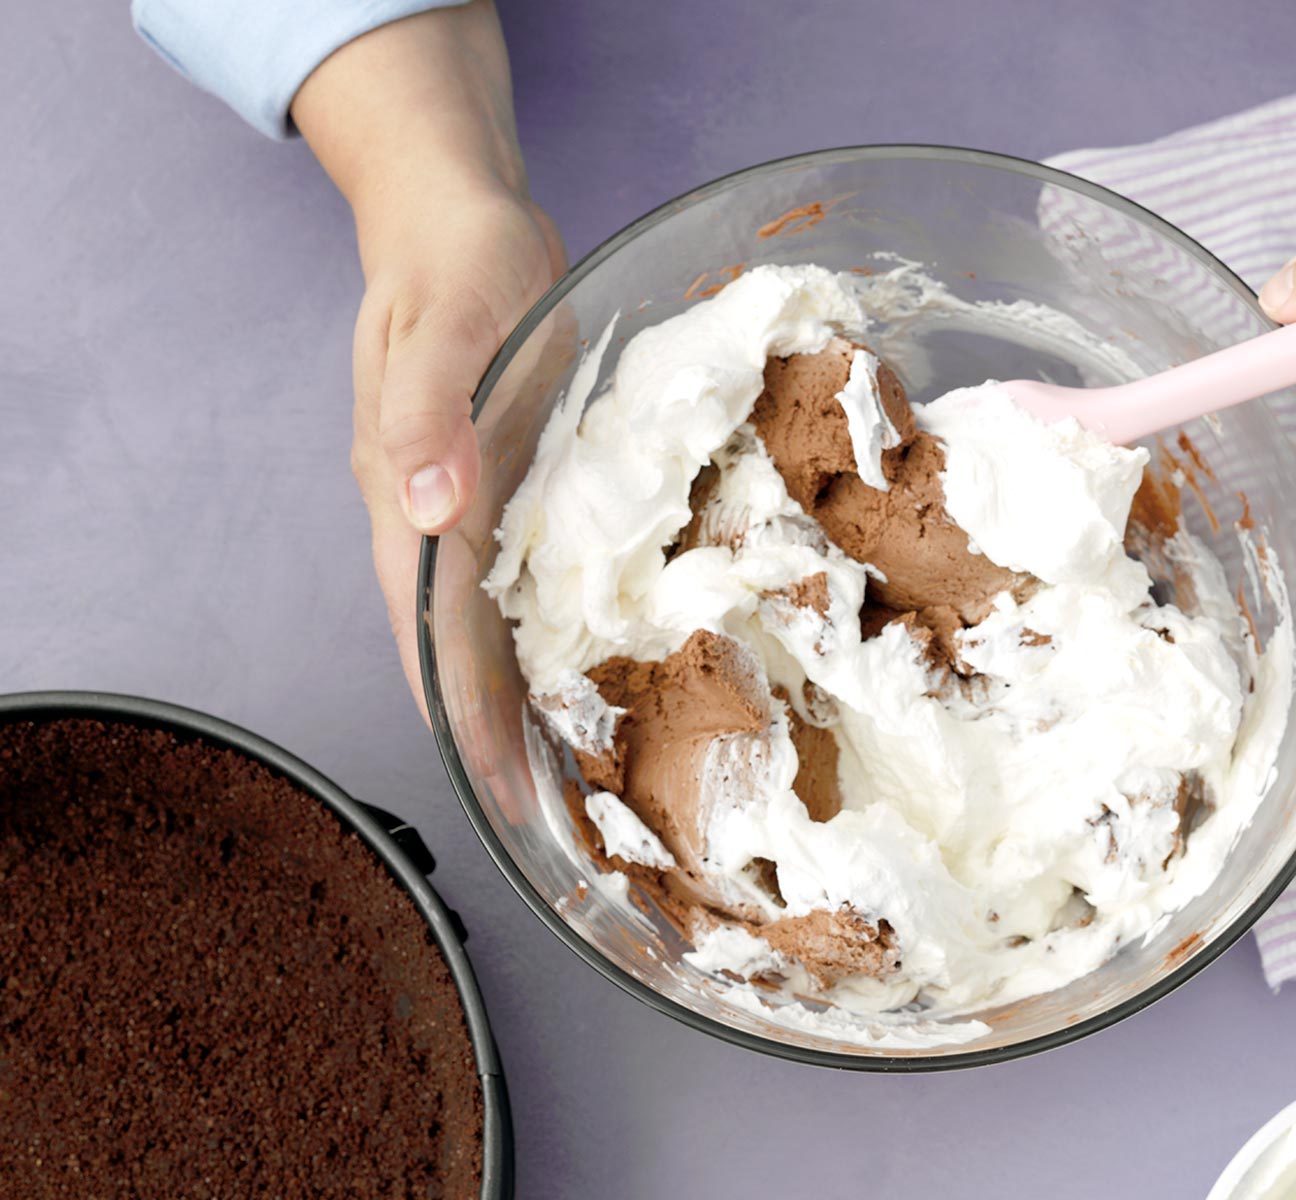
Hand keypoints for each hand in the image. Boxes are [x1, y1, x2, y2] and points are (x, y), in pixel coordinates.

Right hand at [294, 1, 564, 714]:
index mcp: (404, 488)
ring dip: (521, 690)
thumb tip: (427, 508)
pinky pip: (525, 576)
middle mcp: (431, 513)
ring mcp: (468, 503)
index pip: (428, 627)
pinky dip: (549, 628)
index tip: (498, 784)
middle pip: (455, 642)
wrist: (462, 217)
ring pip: (488, 619)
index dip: (461, 708)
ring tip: (574, 769)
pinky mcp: (507, 485)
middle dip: (494, 727)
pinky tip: (590, 663)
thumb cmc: (456, 261)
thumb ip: (429, 409)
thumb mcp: (448, 321)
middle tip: (549, 813)